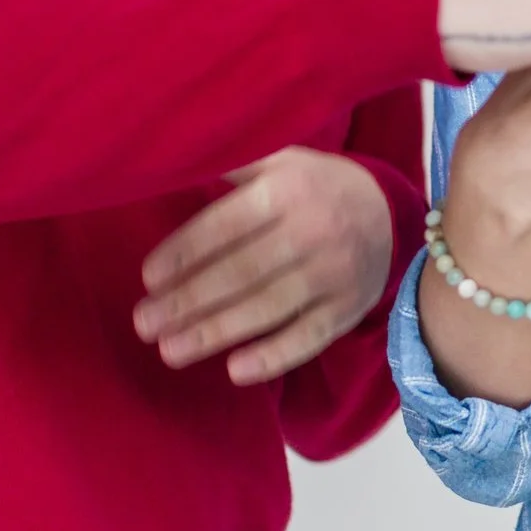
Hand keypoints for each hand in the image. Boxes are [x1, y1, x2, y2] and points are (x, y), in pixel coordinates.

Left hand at [134, 146, 393, 385]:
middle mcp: (312, 230)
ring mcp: (333, 273)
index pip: (227, 224)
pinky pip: (308, 337)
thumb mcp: (279, 160)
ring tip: (169, 350)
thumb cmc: (311, 187)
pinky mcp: (346, 309)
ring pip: (268, 307)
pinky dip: (273, 357)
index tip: (148, 278)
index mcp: (288, 188)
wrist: (386, 214)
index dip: (185, 252)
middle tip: (143, 323)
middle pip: (243, 271)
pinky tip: (234, 371)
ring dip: (215, 332)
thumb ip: (232, 163)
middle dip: (188, 300)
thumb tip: (169, 159)